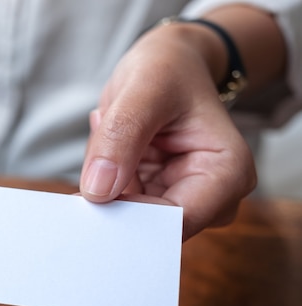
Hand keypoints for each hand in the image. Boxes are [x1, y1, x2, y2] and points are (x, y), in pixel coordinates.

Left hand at [79, 23, 256, 240]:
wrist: (168, 65)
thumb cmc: (168, 69)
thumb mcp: (146, 88)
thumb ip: (122, 136)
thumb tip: (98, 191)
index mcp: (227, 173)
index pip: (175, 220)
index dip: (130, 216)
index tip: (92, 199)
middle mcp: (210, 197)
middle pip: (151, 228)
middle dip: (114, 204)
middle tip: (91, 168)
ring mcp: (180, 200)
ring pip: (128, 219)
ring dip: (105, 188)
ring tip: (108, 140)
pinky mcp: (154, 198)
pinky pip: (117, 206)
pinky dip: (102, 183)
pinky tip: (106, 151)